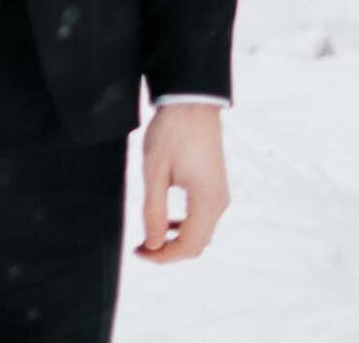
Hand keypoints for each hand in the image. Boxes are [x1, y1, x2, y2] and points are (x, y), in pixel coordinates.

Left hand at [135, 103, 228, 263]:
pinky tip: (165, 218)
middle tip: (141, 247)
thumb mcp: (154, 172)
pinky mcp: (216, 186)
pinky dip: (184, 225)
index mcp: (206, 202)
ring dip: (176, 239)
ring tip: (149, 234)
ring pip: (201, 233)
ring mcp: (220, 194)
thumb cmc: (172, 132)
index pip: (187, 247)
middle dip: (169, 251)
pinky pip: (203, 217)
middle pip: (197, 245)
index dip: (162, 256)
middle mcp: (219, 203)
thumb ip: (153, 210)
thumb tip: (152, 243)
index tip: (138, 252)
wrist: (192, 103)